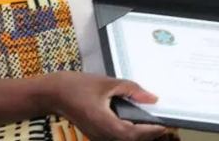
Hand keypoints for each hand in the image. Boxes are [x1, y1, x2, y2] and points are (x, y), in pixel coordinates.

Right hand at [45, 72, 166, 140]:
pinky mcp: (94, 134)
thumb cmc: (78, 86)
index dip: (151, 131)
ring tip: (150, 122)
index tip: (165, 124)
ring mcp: (97, 137)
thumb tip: (152, 99)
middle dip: (147, 134)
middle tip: (162, 123)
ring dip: (137, 134)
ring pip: (122, 140)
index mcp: (105, 124)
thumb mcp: (108, 83)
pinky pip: (114, 137)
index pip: (133, 134)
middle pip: (129, 140)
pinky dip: (127, 132)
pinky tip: (133, 120)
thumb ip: (131, 90)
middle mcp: (101, 135)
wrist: (53, 93)